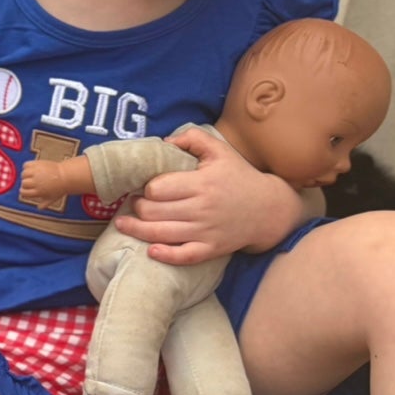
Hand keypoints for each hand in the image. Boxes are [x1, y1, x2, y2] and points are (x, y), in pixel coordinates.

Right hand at [19, 160, 65, 207]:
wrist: (67, 176)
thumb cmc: (60, 187)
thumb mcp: (53, 198)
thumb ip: (45, 204)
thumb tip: (39, 208)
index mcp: (38, 191)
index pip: (23, 192)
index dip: (24, 191)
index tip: (25, 190)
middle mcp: (36, 182)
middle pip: (23, 183)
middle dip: (25, 183)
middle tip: (29, 182)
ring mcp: (36, 172)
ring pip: (23, 174)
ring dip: (25, 175)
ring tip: (30, 175)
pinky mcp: (38, 164)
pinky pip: (26, 165)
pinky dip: (26, 166)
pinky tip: (31, 169)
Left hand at [111, 128, 300, 263]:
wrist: (271, 209)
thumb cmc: (239, 177)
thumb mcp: (220, 150)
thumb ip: (192, 138)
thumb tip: (164, 142)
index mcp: (201, 183)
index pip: (157, 188)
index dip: (145, 188)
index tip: (143, 186)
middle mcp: (202, 208)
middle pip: (152, 211)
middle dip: (137, 207)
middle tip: (134, 203)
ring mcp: (206, 231)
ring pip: (160, 234)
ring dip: (136, 230)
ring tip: (123, 224)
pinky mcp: (212, 249)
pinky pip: (184, 256)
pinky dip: (165, 255)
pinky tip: (151, 250)